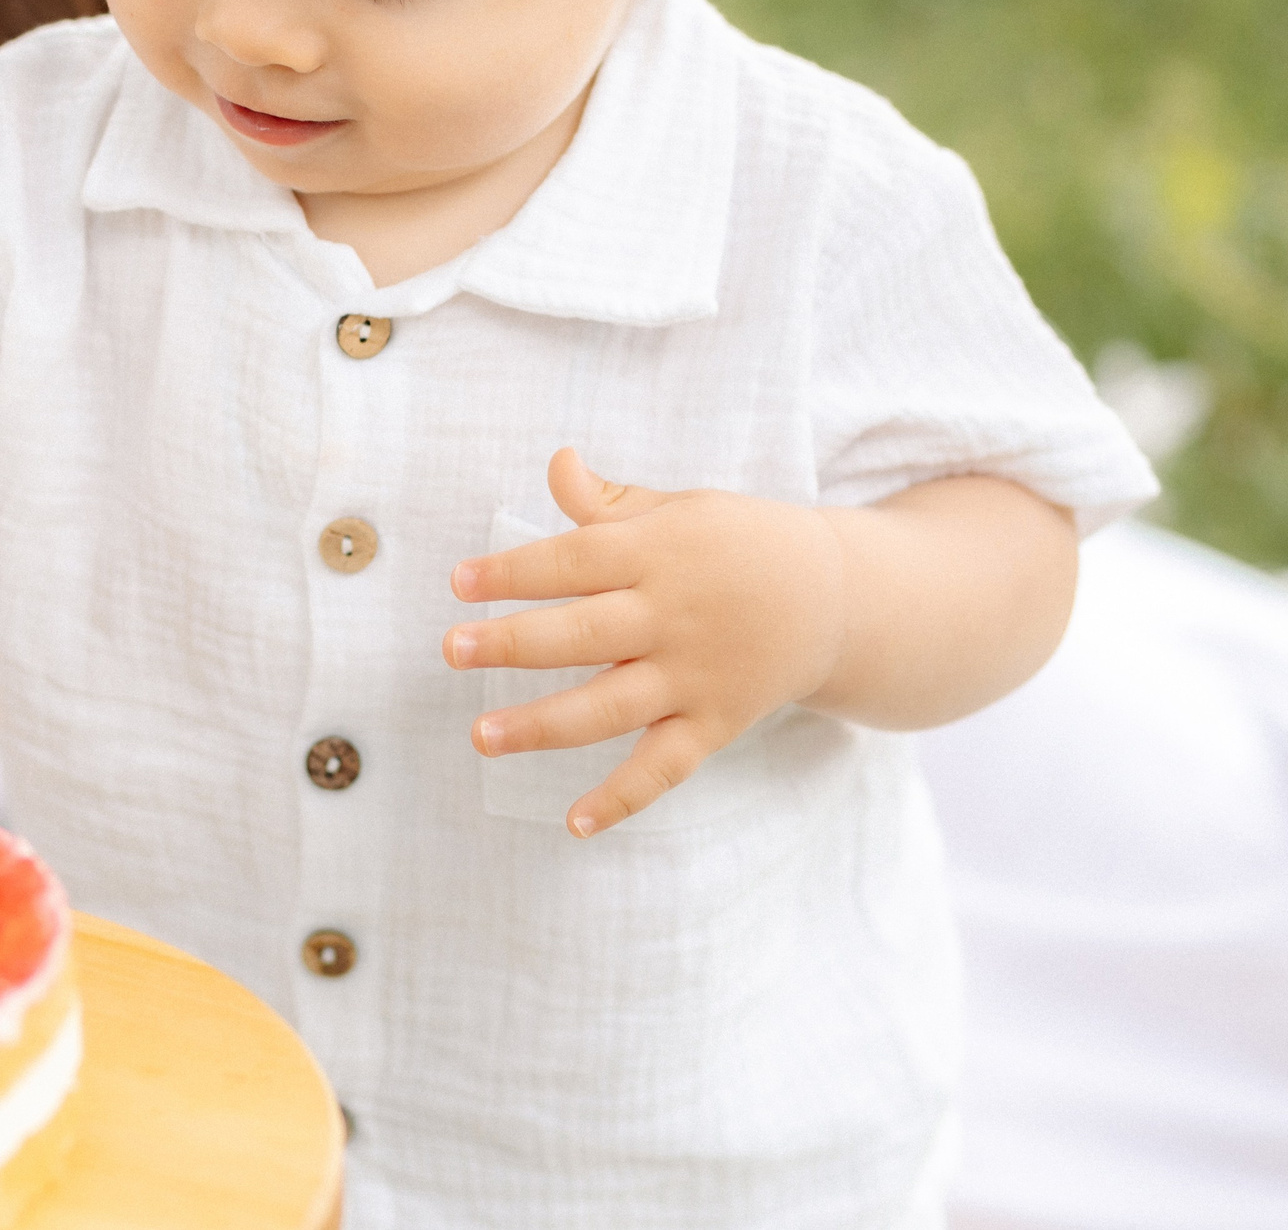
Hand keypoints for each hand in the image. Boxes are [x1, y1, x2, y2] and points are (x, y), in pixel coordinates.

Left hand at [445, 448, 847, 836]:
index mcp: (660, 552)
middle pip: (584, 633)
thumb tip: (556, 463)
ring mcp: (695, 675)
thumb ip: (609, 503)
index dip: (515, 570)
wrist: (836, 597)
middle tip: (452, 650)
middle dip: (514, 643)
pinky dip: (623, 798)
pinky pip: (665, 767)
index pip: (576, 559)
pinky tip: (574, 823)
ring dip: (544, 724)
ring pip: (611, 706)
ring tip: (481, 736)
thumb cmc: (736, 545)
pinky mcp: (716, 723)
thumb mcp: (680, 509)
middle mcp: (674, 616)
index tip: (459, 582)